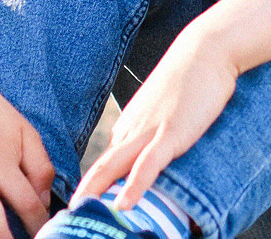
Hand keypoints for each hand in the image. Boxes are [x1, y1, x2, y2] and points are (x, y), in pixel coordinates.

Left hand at [71, 23, 237, 209]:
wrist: (205, 48)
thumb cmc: (190, 77)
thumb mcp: (166, 108)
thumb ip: (156, 131)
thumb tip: (154, 157)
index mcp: (129, 125)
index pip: (105, 166)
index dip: (92, 192)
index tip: (82, 213)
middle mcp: (132, 129)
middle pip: (99, 170)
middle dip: (82, 197)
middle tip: (65, 221)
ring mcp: (149, 130)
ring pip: (113, 167)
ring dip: (94, 195)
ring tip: (78, 219)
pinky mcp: (170, 131)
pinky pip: (148, 163)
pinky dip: (134, 186)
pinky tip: (123, 206)